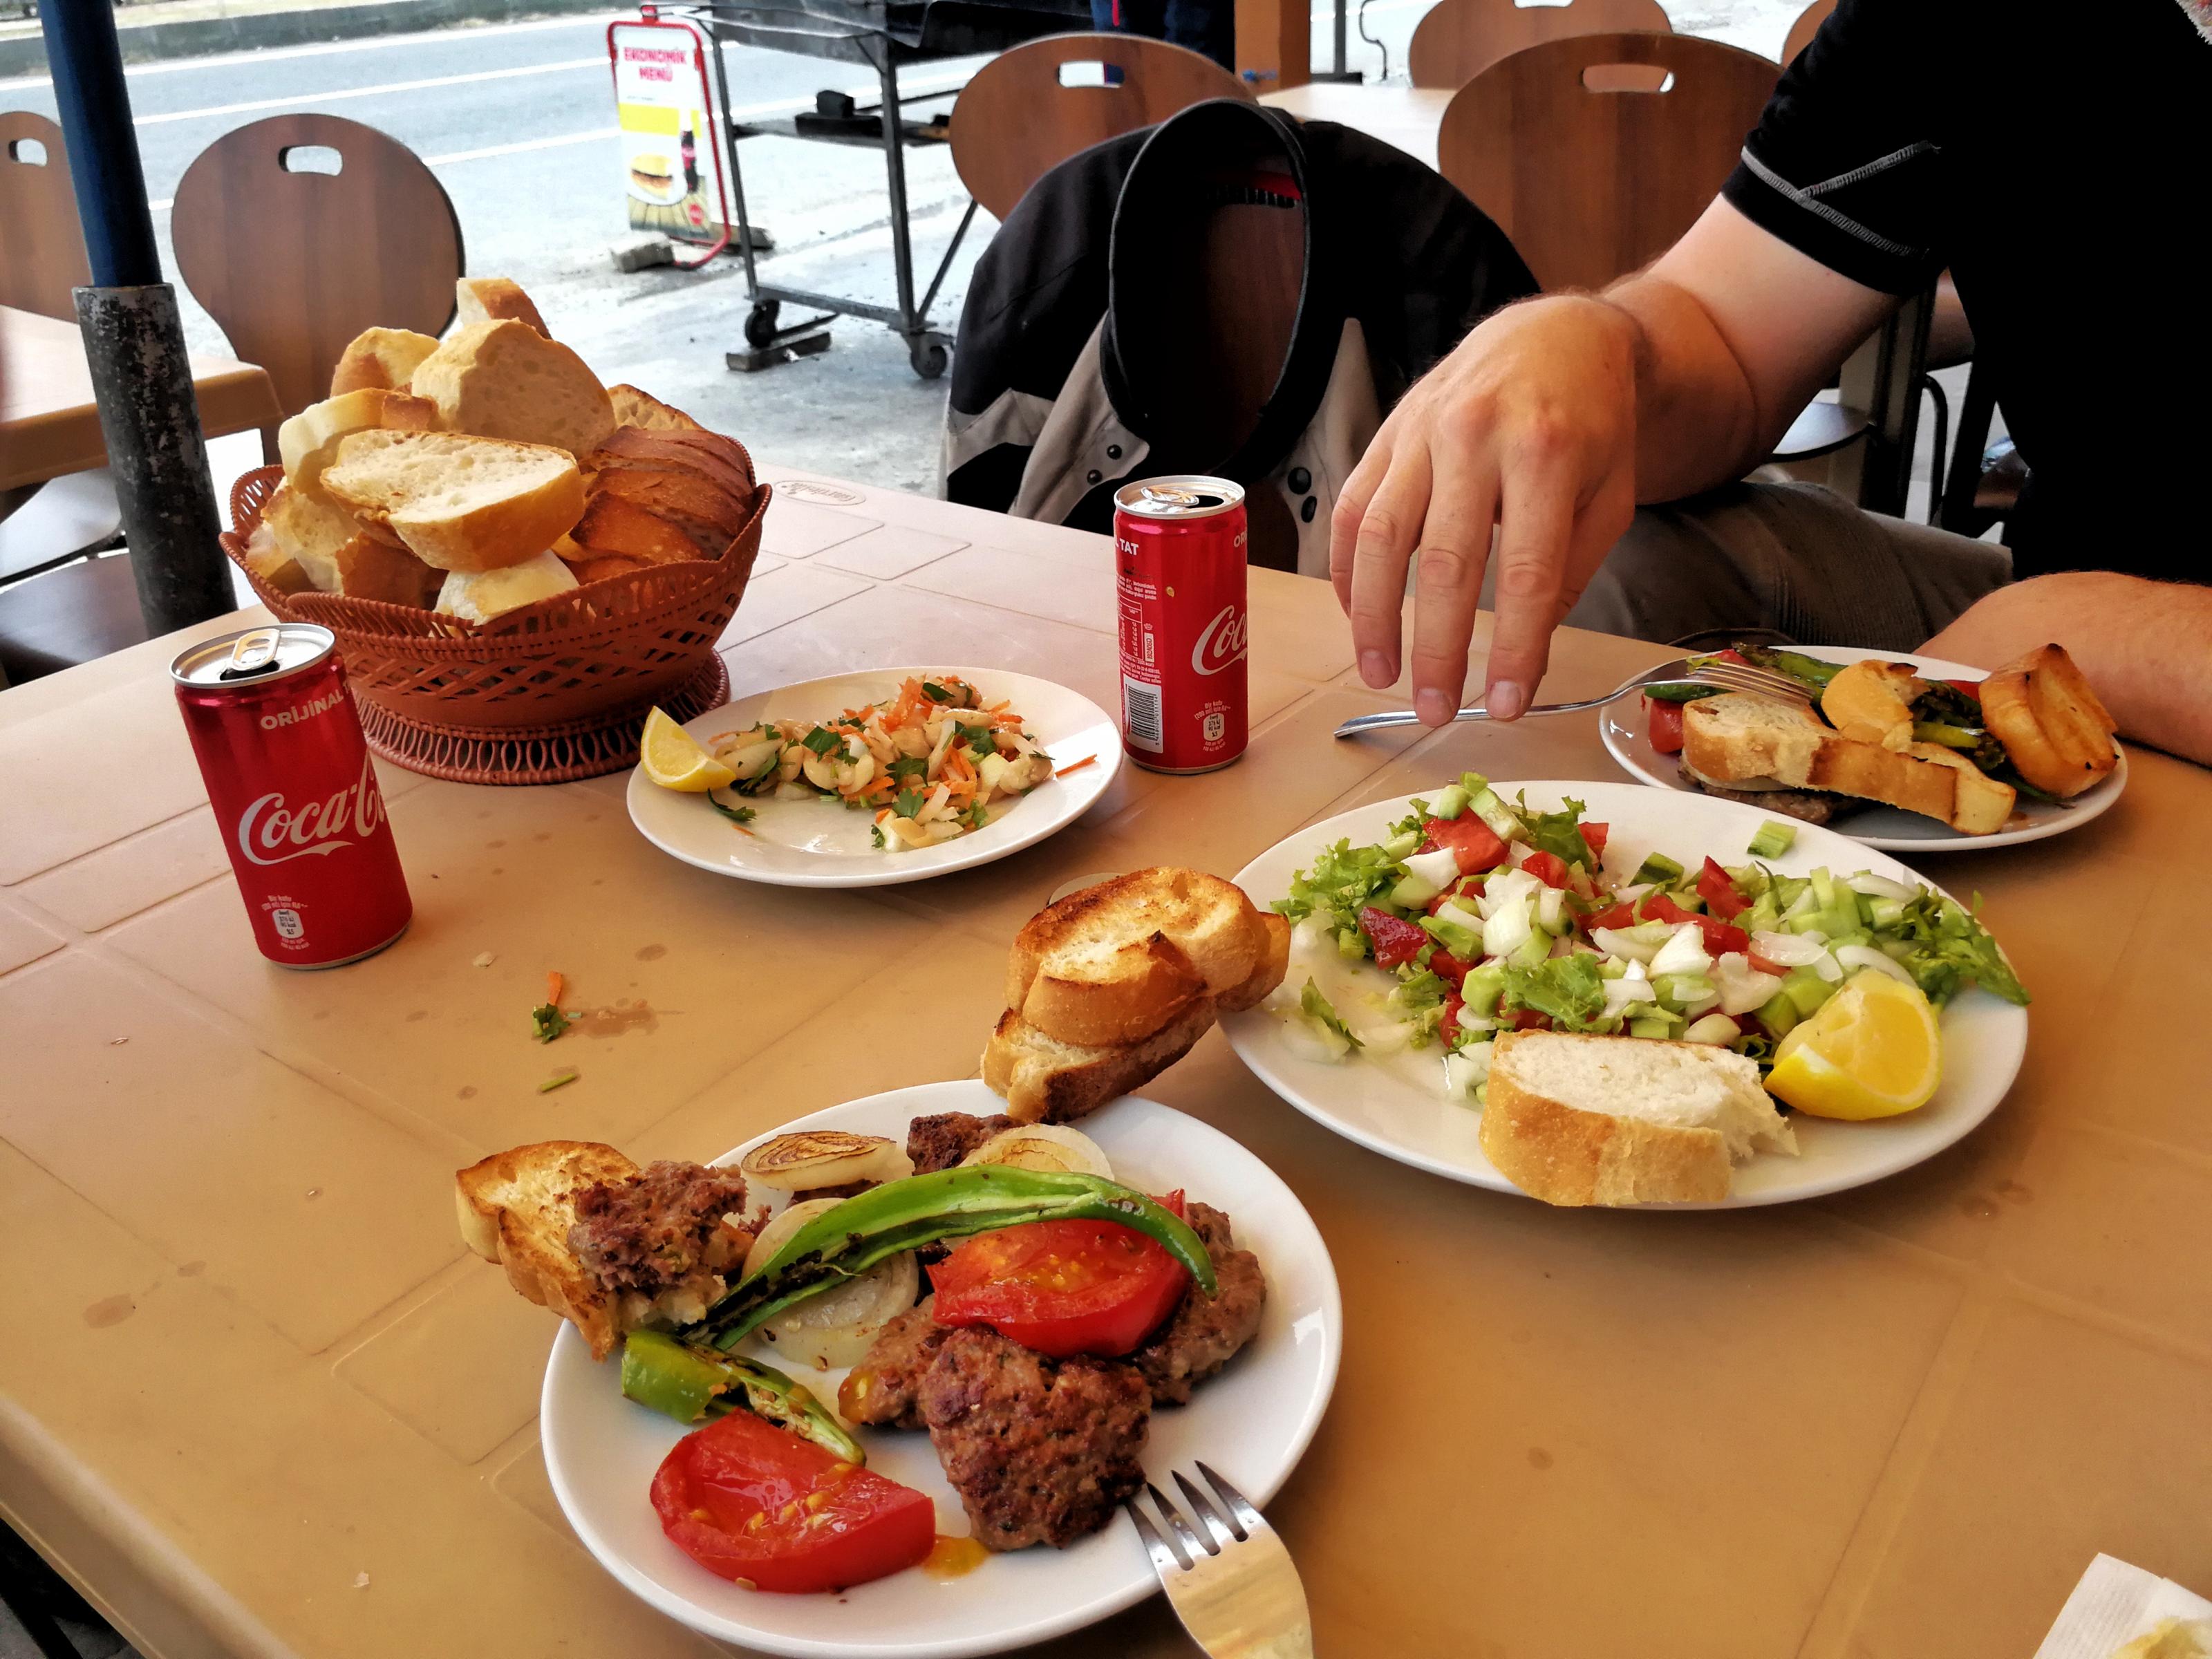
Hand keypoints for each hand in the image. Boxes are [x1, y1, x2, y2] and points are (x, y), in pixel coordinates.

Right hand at [1331, 295, 1641, 724]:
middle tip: (1437, 710)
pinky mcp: (1387, 433)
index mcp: (1548, 453)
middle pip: (1448, 563)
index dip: (1515, 648)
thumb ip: (1569, 571)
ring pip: (1383, 537)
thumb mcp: (1609, 496)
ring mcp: (1422, 432)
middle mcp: (1477, 437)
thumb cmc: (1590, 423)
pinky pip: (1354, 509)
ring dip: (1376, 618)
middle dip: (1438, 649)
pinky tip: (1358, 614)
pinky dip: (1350, 569)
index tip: (1505, 706)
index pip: (1527, 573)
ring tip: (1380, 673)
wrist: (1556, 335)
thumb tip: (1525, 653)